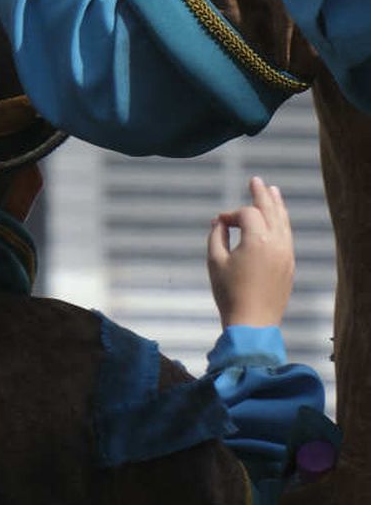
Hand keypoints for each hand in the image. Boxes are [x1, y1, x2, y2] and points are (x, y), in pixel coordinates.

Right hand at [208, 177, 293, 329]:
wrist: (252, 324)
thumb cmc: (230, 293)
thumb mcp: (215, 261)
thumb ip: (216, 236)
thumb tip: (220, 223)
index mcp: (257, 240)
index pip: (246, 214)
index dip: (231, 214)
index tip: (219, 223)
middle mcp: (276, 243)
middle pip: (270, 211)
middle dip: (261, 195)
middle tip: (256, 180)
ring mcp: (286, 255)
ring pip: (283, 223)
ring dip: (277, 206)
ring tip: (274, 192)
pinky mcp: (289, 267)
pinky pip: (288, 237)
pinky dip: (282, 224)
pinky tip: (279, 220)